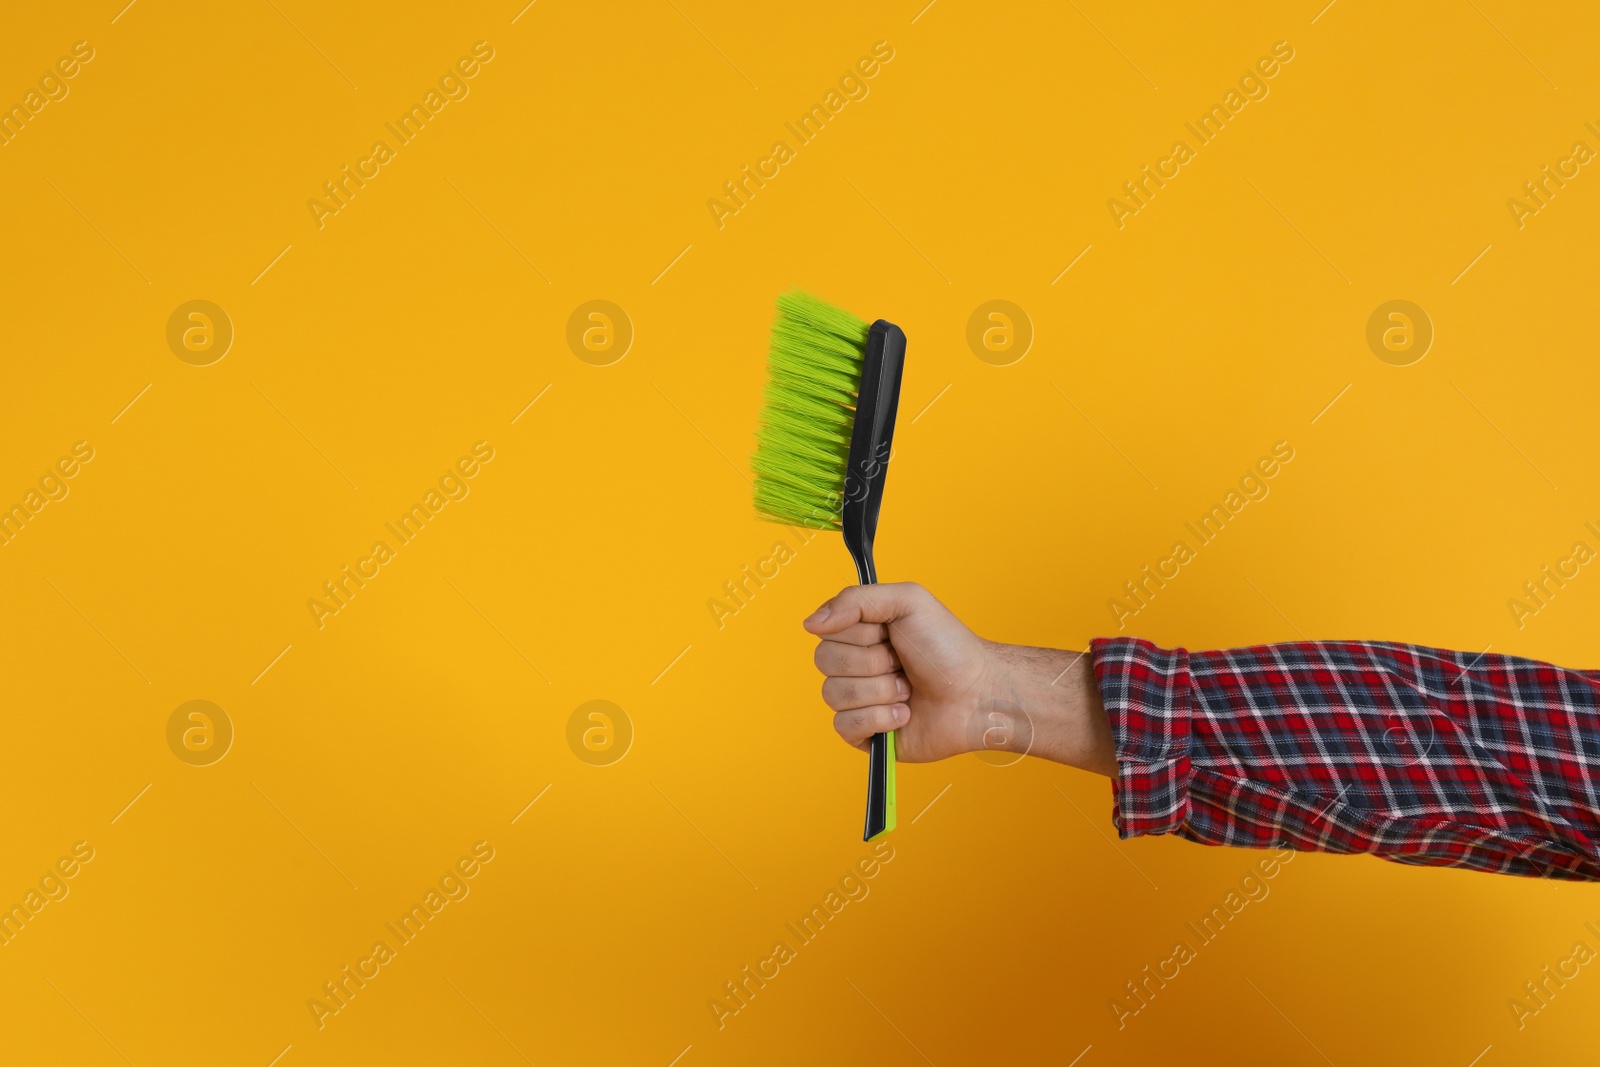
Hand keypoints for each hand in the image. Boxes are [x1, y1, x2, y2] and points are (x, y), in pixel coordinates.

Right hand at [802, 583, 1113, 773]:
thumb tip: (810, 622)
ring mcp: (858, 701)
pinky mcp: (865, 734)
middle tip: (903, 663)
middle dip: (872, 662)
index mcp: (859, 633)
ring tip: (907, 690)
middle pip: (825, 662)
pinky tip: (904, 714)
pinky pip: (844, 726)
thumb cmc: (949, 648)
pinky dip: (879, 719)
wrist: (979, 694)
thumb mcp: (908, 601)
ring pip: (834, 695)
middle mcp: (854, 665)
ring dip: (879, 691)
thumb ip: (856, 600)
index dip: (860, 634)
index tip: (890, 634)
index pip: (827, 631)